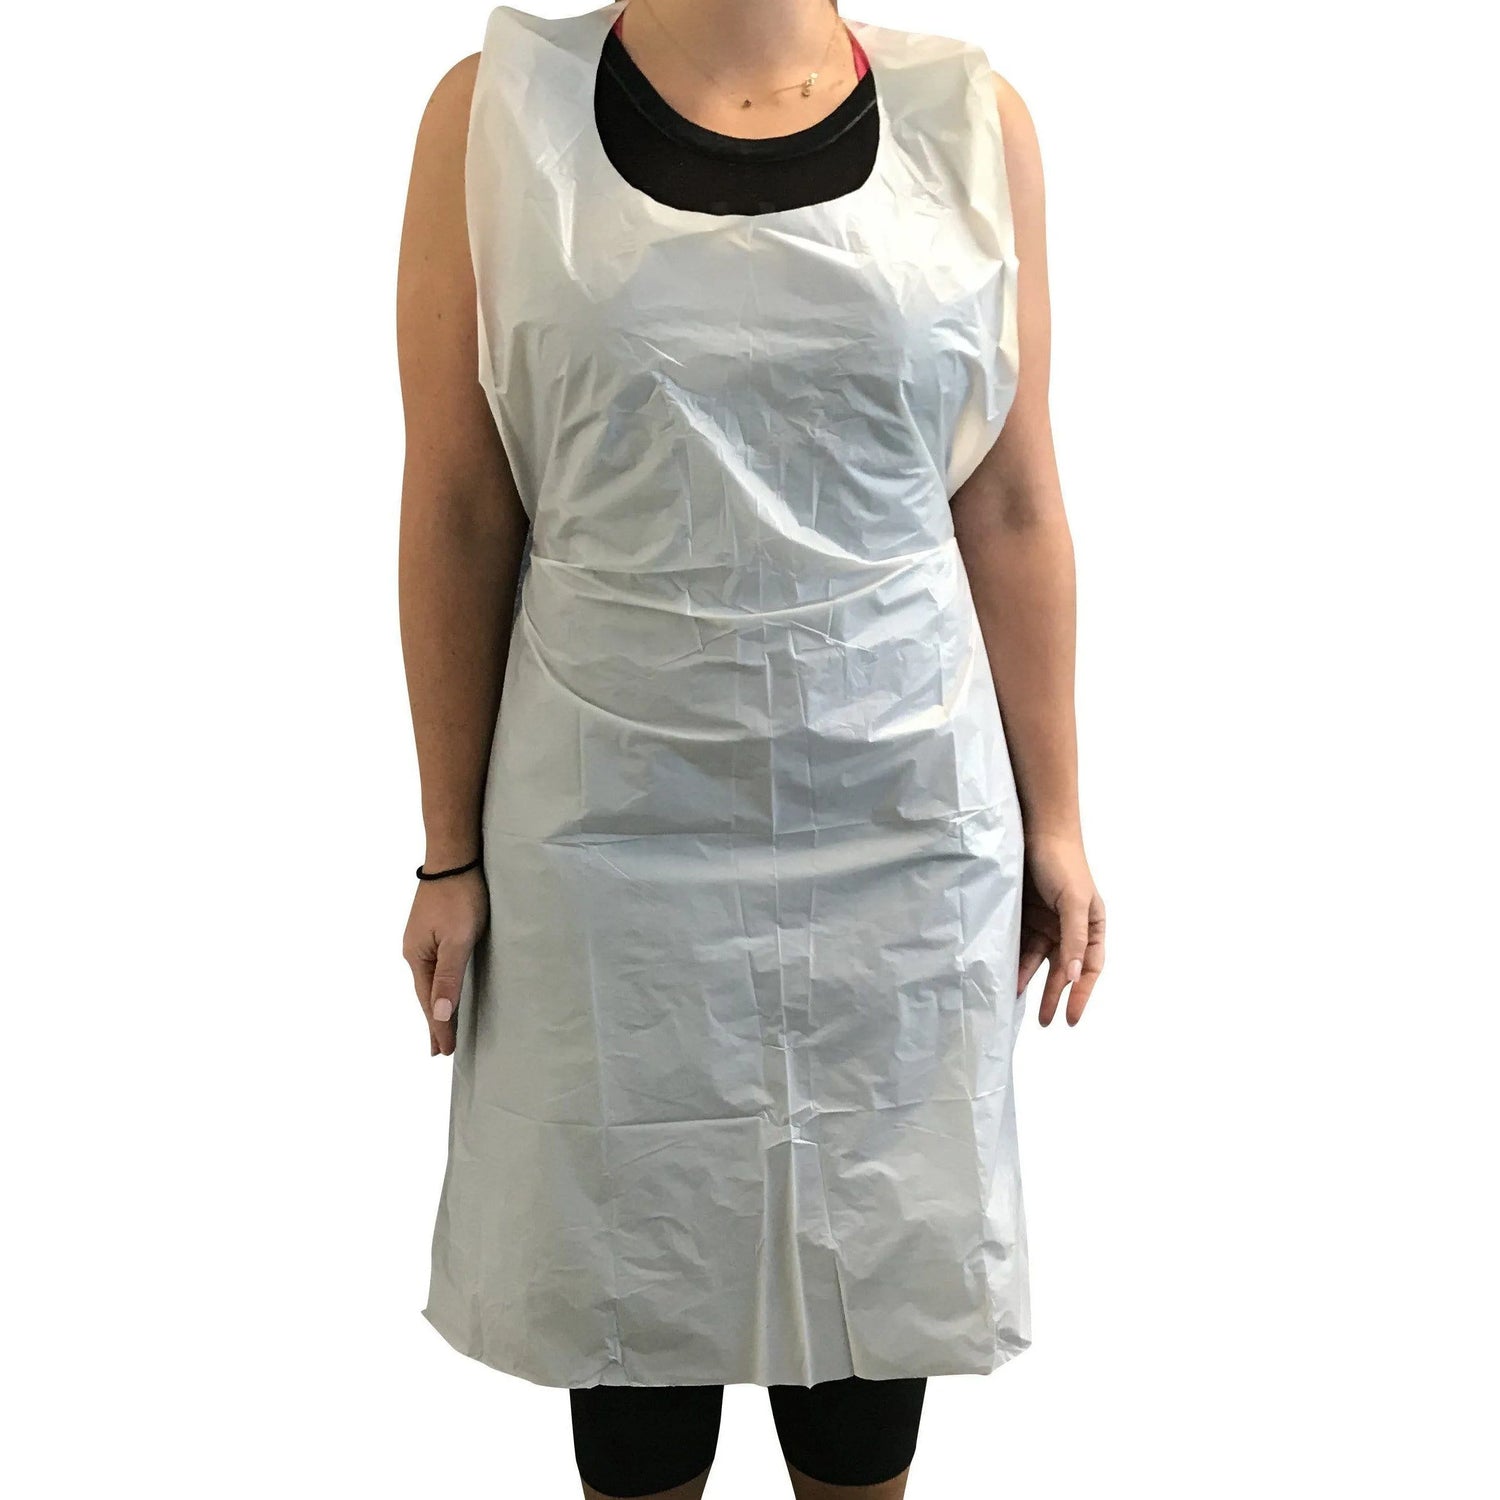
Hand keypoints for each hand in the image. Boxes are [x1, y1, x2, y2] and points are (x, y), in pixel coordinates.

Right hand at [403, 869, 488, 1056]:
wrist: (453, 857)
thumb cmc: (460, 896)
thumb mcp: (458, 939)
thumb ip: (449, 976)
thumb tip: (440, 1014)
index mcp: (417, 957)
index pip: (429, 1002)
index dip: (438, 1027)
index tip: (443, 1052)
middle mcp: (413, 951)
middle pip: (425, 994)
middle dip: (433, 1022)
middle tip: (438, 1050)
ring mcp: (420, 939)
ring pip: (428, 980)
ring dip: (434, 1004)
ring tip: (439, 1024)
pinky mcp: (430, 929)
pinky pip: (433, 966)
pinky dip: (437, 984)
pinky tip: (441, 985)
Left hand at [1017, 832, 1104, 1026]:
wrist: (1035, 832)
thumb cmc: (1063, 864)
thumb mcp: (1074, 902)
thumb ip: (1075, 938)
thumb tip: (1075, 975)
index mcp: (1092, 926)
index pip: (1090, 968)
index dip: (1082, 993)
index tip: (1071, 1018)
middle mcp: (1071, 929)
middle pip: (1064, 970)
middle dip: (1055, 996)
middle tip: (1045, 1021)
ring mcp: (1048, 924)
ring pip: (1040, 961)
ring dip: (1031, 981)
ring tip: (1019, 1001)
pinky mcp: (1026, 918)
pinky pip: (1021, 946)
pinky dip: (1016, 962)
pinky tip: (1009, 977)